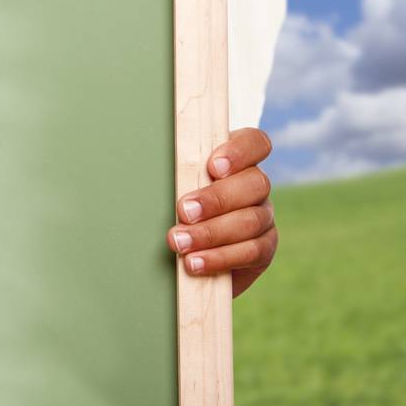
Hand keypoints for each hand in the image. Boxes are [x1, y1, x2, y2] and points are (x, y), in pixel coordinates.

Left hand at [167, 127, 276, 297]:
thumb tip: (142, 163)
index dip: (239, 152)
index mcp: (238, 160)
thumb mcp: (176, 183)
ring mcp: (263, 216)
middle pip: (255, 183)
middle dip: (217, 199)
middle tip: (184, 211)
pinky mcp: (264, 248)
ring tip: (179, 242)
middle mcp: (256, 185)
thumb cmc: (176, 203)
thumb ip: (177, 172)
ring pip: (251, 220)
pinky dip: (220, 258)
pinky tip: (195, 263)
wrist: (189, 251)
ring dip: (211, 233)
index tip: (212, 167)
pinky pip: (252, 251)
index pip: (255, 143)